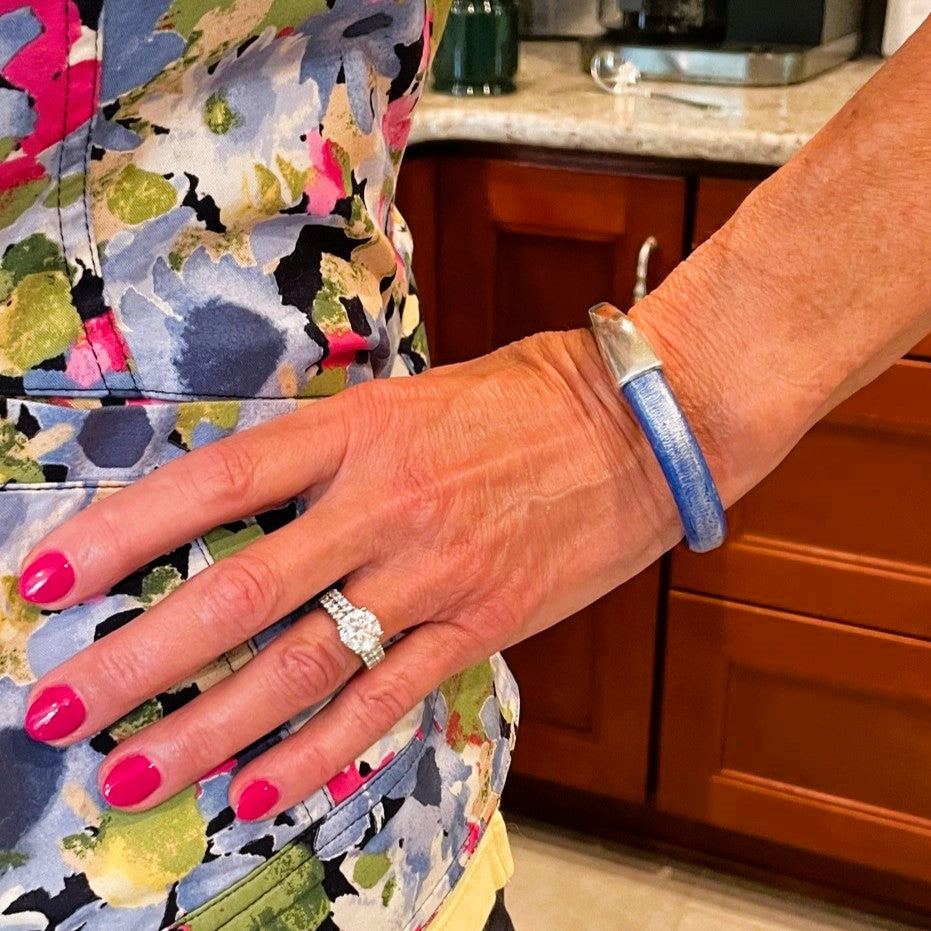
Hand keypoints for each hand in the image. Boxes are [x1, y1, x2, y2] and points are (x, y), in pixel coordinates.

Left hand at [19, 328, 681, 819]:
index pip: (218, 481)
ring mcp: (436, 572)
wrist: (645, 424)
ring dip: (210, 728)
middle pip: (241, 592)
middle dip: (138, 658)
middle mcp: (386, 505)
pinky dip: (320, 748)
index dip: (123, 532)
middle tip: (57, 712)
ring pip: (304, 664)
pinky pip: (388, 696)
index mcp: (361, 429)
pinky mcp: (484, 623)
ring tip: (134, 776)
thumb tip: (249, 505)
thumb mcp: (412, 401)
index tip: (44, 580)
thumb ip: (332, 455)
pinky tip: (260, 789)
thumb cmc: (526, 398)